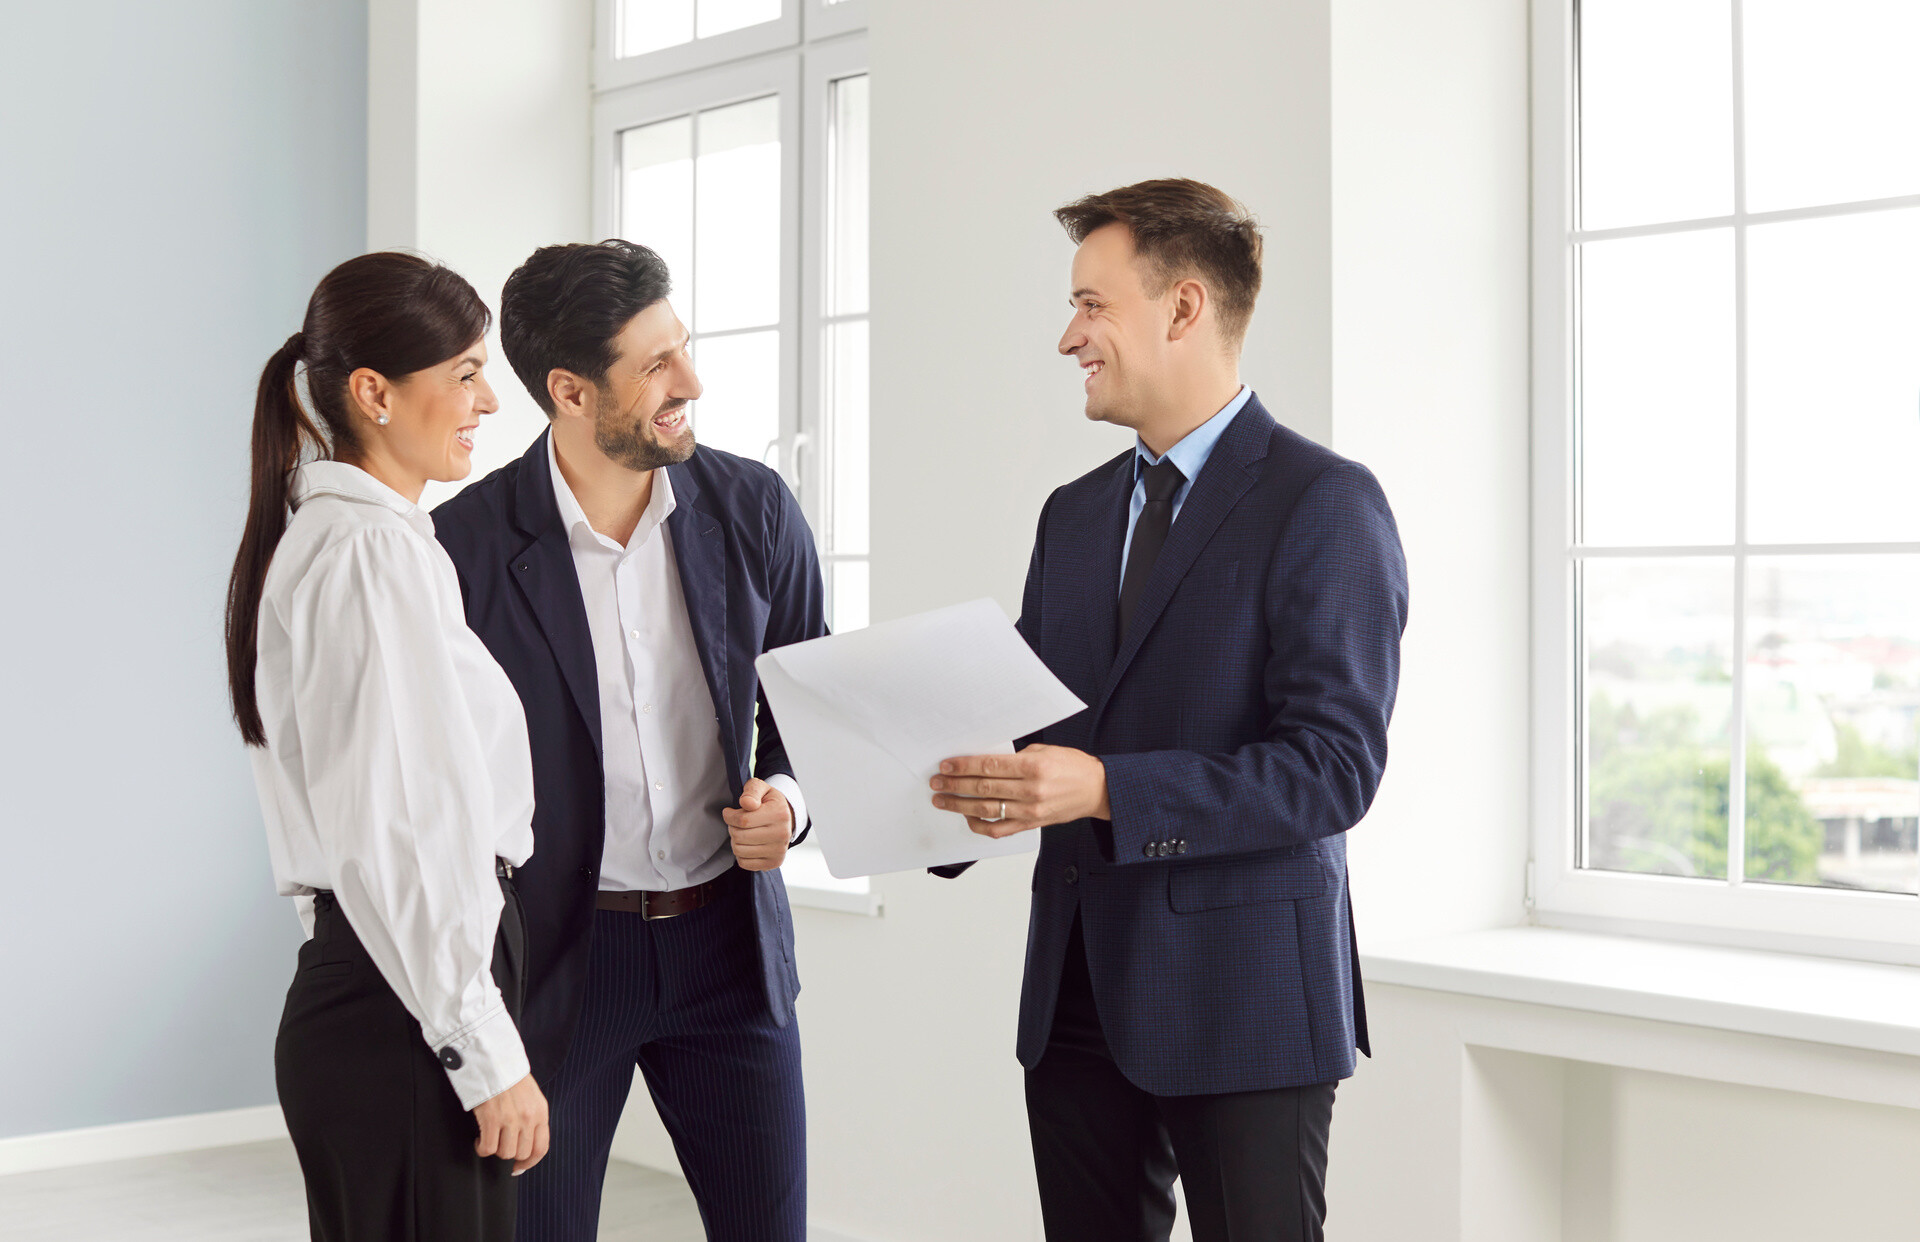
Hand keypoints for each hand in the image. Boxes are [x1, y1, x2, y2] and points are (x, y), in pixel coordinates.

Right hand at [473, 1074, 548, 1173]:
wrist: (493, 1060)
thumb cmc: (510, 1077)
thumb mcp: (532, 1096)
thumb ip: (532, 1117)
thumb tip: (526, 1141)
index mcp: (540, 1112)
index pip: (541, 1147)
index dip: (530, 1162)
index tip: (520, 1166)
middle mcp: (528, 1118)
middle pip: (522, 1152)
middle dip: (510, 1154)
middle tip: (500, 1146)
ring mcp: (510, 1119)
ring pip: (504, 1153)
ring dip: (495, 1149)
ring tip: (490, 1138)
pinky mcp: (492, 1119)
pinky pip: (487, 1148)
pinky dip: (481, 1148)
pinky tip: (479, 1139)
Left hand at [724, 778, 791, 870]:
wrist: (786, 819)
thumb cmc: (768, 802)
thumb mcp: (761, 789)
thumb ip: (751, 791)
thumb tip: (746, 803)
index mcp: (779, 813)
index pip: (743, 820)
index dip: (729, 816)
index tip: (729, 812)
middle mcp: (782, 834)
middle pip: (740, 836)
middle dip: (732, 828)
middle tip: (736, 823)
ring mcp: (779, 850)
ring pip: (739, 851)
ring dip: (735, 841)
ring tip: (742, 832)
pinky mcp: (774, 862)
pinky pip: (744, 863)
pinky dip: (741, 854)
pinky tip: (747, 844)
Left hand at [929, 744, 1110, 838]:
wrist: (1096, 790)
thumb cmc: (1072, 767)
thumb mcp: (1044, 751)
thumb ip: (1014, 757)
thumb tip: (982, 762)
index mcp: (1033, 767)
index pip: (989, 766)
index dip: (964, 766)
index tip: (946, 765)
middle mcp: (1030, 791)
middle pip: (983, 788)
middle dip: (955, 785)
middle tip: (937, 782)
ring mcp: (1029, 812)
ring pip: (986, 809)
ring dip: (959, 805)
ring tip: (942, 800)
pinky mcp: (1030, 825)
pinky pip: (998, 830)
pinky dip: (979, 824)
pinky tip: (967, 816)